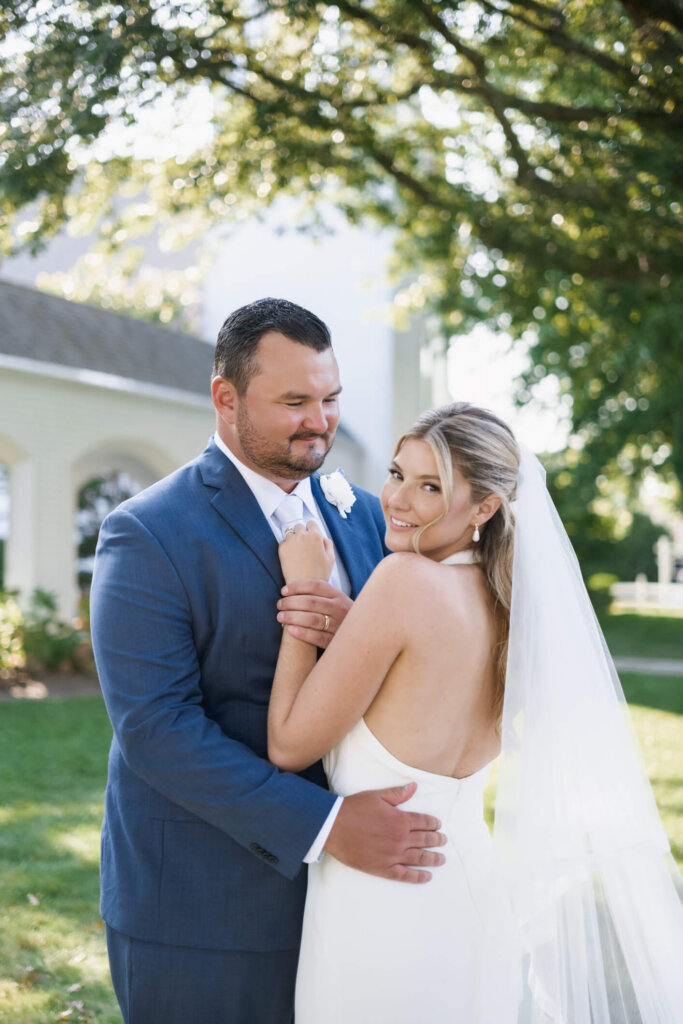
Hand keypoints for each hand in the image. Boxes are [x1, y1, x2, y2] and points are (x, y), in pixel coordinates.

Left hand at [277, 580, 352, 647]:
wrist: (363, 635)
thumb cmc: (340, 617)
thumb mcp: (336, 602)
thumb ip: (320, 596)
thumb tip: (290, 592)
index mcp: (338, 596)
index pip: (316, 586)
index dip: (297, 587)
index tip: (283, 591)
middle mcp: (340, 609)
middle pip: (311, 602)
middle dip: (291, 603)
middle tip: (279, 605)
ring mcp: (339, 625)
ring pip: (313, 619)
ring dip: (293, 617)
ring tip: (280, 617)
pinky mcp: (336, 641)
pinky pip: (318, 637)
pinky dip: (303, 633)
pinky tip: (291, 630)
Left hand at [278, 522, 334, 584]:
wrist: (304, 587)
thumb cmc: (319, 575)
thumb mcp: (331, 558)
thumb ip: (328, 544)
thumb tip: (322, 538)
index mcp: (316, 536)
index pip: (311, 523)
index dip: (311, 530)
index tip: (310, 536)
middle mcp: (302, 536)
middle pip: (299, 526)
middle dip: (301, 534)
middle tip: (304, 546)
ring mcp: (291, 541)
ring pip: (290, 533)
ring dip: (293, 539)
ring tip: (297, 552)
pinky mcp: (282, 549)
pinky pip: (283, 542)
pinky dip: (286, 547)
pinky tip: (291, 557)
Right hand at [324, 783, 446, 882]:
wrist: (334, 827)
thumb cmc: (355, 809)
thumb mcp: (378, 796)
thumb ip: (398, 793)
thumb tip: (415, 787)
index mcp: (400, 820)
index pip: (424, 822)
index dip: (433, 823)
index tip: (438, 825)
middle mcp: (400, 838)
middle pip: (425, 840)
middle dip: (437, 840)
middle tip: (443, 841)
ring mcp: (393, 855)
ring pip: (419, 858)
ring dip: (433, 858)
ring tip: (442, 859)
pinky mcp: (384, 868)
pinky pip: (406, 875)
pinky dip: (418, 877)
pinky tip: (427, 876)